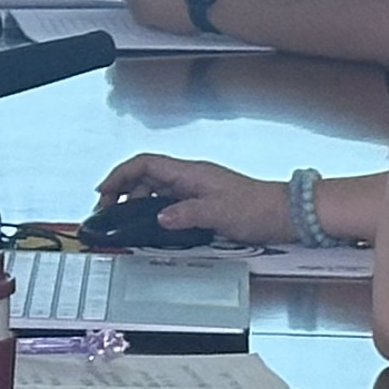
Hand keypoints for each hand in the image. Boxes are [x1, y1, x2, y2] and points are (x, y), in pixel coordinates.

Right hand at [95, 152, 292, 246]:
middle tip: (107, 211)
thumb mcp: (219, 213)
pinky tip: (151, 224)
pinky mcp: (203, 202)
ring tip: (125, 220)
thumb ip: (186, 215)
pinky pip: (169, 201)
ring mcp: (196, 189)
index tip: (103, 191)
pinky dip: (153, 209)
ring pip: (156, 189)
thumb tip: (160, 218)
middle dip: (122, 190)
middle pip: (145, 176)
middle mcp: (190, 177)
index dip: (120, 174)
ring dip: (136, 201)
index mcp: (190, 172)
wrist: (286, 213)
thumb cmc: (257, 208)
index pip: (145, 164)